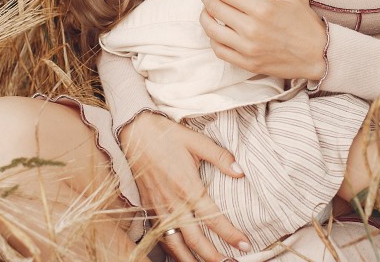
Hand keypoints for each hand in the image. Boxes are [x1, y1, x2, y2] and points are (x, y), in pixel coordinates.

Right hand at [119, 112, 249, 260]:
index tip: (245, 244)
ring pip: (174, 244)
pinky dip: (171, 250)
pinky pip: (160, 236)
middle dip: (213, 256)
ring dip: (191, 259)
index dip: (230, 234)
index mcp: (187, 186)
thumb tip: (241, 172)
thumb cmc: (166, 134)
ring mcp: (158, 207)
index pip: (213, 218)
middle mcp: (172, 202)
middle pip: (194, 240)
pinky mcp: (148, 207)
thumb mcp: (196, 140)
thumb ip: (220, 157)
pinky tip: (180, 255)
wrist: (134, 131)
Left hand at [200, 0, 326, 80]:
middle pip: (215, 8)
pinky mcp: (247, 63)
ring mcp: (248, 49)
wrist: (317, 55)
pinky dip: (213, 39)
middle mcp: (251, 29)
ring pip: (212, 31)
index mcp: (262, 9)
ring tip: (207, 9)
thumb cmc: (303, 22)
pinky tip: (217, 30)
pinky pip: (219, 51)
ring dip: (205, 16)